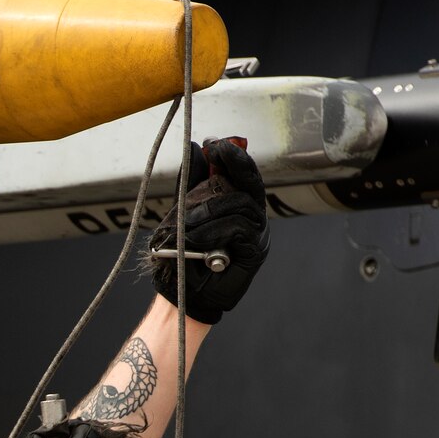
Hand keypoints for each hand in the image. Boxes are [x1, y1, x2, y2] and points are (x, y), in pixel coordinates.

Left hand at [147, 137, 269, 323]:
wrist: (181, 293)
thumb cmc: (182, 254)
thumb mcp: (181, 211)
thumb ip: (191, 182)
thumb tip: (196, 148)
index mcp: (237, 204)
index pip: (244, 173)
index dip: (233, 156)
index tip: (215, 144)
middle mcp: (252, 216)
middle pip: (249, 183)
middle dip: (227, 169)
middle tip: (210, 161)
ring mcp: (257, 234)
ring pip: (240, 205)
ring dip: (208, 212)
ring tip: (185, 227)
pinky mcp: (255, 252)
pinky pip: (239, 230)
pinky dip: (214, 231)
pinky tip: (198, 241)